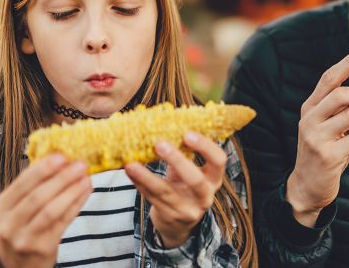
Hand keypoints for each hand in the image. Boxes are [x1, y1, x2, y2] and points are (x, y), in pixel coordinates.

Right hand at [0, 154, 92, 267]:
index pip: (21, 184)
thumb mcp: (16, 210)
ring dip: (72, 191)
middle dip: (61, 178)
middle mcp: (8, 224)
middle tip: (79, 164)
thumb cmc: (21, 228)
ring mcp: (24, 238)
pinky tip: (85, 191)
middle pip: (37, 197)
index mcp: (0, 208)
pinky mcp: (43, 248)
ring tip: (86, 177)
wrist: (18, 266)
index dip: (42, 169)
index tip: (61, 155)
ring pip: (51, 210)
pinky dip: (76, 204)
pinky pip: (63, 222)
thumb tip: (59, 158)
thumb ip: (31, 188)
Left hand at [124, 132, 225, 247]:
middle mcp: (205, 196)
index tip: (188, 133)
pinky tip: (129, 172)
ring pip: (166, 192)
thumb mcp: (189, 171)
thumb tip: (163, 122)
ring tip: (131, 164)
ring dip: (147, 176)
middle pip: (196, 180)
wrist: (178, 224)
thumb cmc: (184, 187)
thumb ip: (183, 152)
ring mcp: (187, 210)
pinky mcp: (169, 216)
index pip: (219, 161)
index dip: (206, 147)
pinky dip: (139, 184)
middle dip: (178, 160)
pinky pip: (151, 198)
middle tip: (160, 143)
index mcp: (214, 179)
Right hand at [286, 46, 348, 226]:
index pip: (328, 79)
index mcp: (310, 107)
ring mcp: (317, 138)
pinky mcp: (329, 156)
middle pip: (340, 95)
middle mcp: (310, 119)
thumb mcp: (329, 125)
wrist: (307, 186)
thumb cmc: (324, 150)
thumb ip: (346, 108)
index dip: (348, 64)